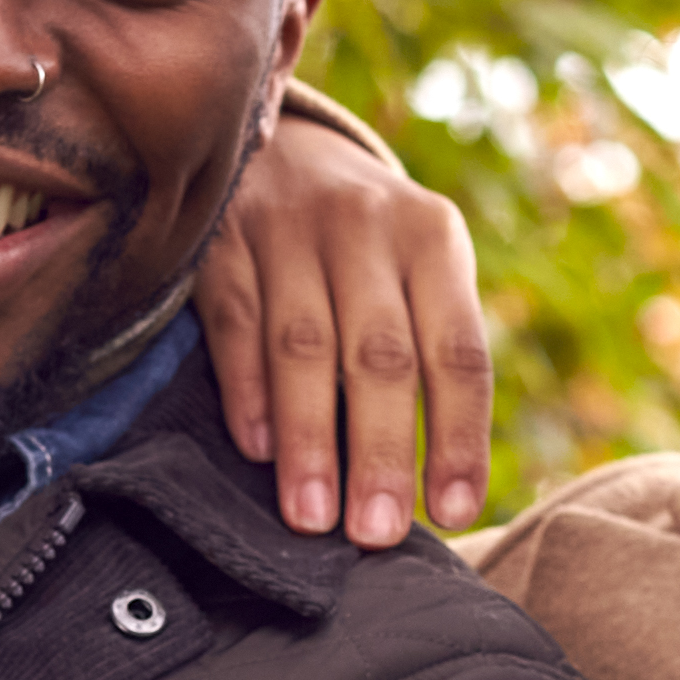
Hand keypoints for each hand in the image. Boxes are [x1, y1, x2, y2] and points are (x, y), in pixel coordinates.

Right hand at [203, 100, 492, 548]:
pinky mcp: (221, 236)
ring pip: (304, 346)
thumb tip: (440, 492)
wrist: (284, 145)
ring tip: (311, 518)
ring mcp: (290, 225)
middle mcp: (367, 225)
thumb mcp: (417, 269)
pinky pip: (235, 322)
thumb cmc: (368, 246)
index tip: (453, 513)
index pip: (458, 352)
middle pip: (380, 356)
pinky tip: (256, 451)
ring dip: (308, 439)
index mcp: (433, 239)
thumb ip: (427, 352)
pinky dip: (247, 391)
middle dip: (380, 451)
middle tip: (376, 534)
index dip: (458, 436)